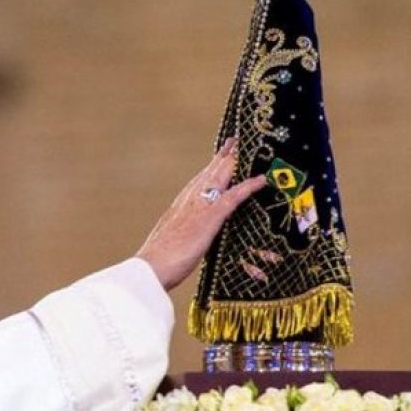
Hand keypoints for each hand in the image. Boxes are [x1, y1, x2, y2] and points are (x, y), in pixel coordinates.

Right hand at [135, 137, 265, 290]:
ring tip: (243, 148)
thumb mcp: (171, 243)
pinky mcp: (210, 217)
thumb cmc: (158, 262)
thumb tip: (183, 238)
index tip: (216, 159)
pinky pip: (234, 197)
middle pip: (208, 173)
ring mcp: (200, 206)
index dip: (208, 169)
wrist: (150, 267)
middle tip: (232, 142)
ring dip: (233, 162)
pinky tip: (260, 181)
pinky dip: (248, 187)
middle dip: (221, 158)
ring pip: (220, 177)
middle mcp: (188, 200)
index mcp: (179, 207)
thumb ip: (180, 235)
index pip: (197, 182)